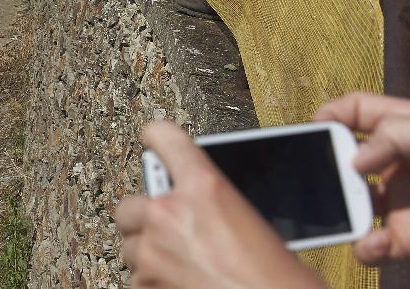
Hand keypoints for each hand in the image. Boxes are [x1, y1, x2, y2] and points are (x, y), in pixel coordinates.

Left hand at [115, 122, 324, 288]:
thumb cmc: (279, 278)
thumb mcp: (257, 222)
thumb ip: (219, 202)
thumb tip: (203, 204)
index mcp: (204, 187)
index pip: (163, 136)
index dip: (158, 137)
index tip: (154, 141)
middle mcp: (170, 215)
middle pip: (129, 203)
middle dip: (145, 216)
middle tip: (167, 227)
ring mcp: (153, 254)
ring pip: (131, 247)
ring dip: (149, 254)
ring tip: (179, 262)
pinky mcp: (147, 287)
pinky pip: (137, 280)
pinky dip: (154, 283)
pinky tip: (177, 284)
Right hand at [314, 93, 409, 285]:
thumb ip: (394, 136)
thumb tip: (352, 159)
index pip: (360, 111)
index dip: (332, 114)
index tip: (312, 128)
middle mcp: (401, 162)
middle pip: (348, 155)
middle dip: (327, 163)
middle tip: (315, 174)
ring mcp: (404, 201)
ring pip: (354, 201)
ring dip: (340, 205)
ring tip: (339, 210)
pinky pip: (372, 243)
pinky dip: (364, 246)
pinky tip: (373, 244)